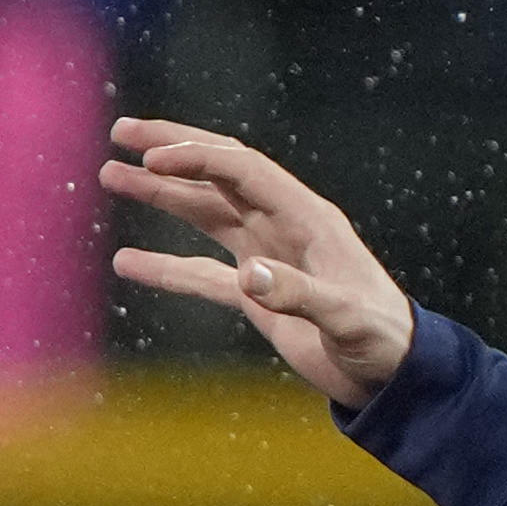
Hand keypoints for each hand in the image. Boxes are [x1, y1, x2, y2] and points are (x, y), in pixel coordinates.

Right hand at [99, 115, 414, 399]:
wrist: (394, 373)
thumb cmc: (382, 340)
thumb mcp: (347, 319)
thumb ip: (299, 295)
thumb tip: (248, 276)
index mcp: (309, 220)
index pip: (245, 172)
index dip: (197, 160)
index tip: (150, 159)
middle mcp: (285, 228)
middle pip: (221, 175)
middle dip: (173, 151)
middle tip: (122, 132)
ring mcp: (268, 258)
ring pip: (206, 213)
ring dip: (161, 194)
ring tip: (113, 174)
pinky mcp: (257, 293)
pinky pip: (201, 273)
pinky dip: (163, 268)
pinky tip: (126, 262)